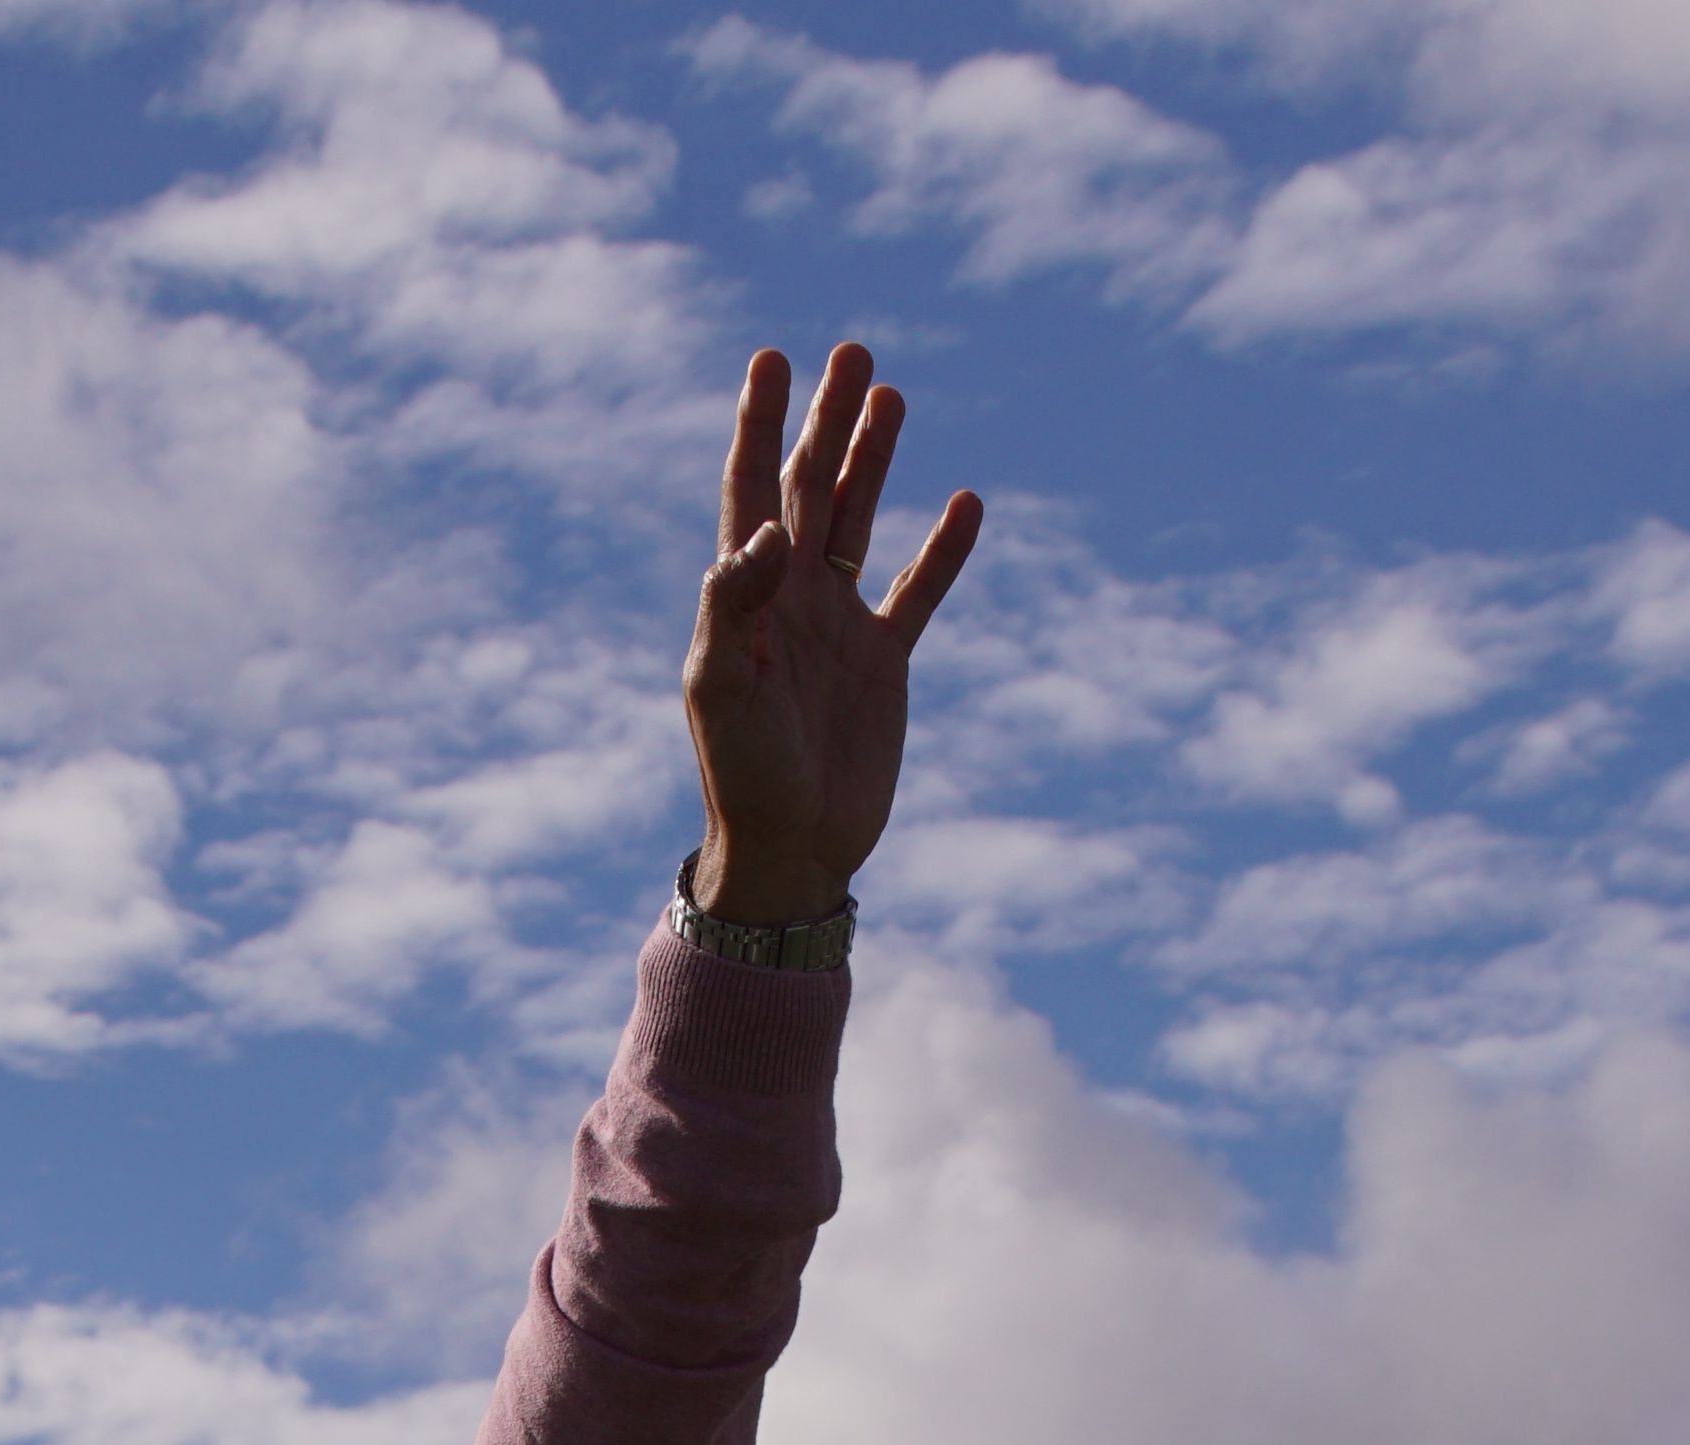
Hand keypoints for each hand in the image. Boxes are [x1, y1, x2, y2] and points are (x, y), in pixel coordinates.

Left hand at [683, 343, 982, 925]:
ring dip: (875, 460)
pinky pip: (919, 592)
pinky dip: (944, 552)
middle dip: (827, 421)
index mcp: (744, 596)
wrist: (791, 848)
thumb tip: (769, 530)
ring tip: (891, 396)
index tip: (771, 361)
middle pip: (811, 487)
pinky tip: (967, 502)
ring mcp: (839, 626)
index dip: (758, 426)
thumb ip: (737, 604)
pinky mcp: (884, 663)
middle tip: (852, 352)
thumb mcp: (722, 686)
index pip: (750, 490)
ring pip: (861, 522)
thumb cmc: (742, 772)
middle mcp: (790, 597)